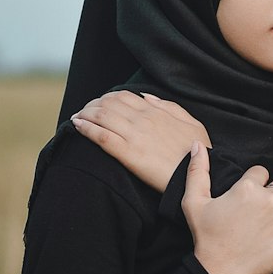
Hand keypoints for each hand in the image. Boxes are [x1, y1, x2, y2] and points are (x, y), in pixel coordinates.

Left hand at [70, 91, 212, 192]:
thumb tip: (146, 97)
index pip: (124, 96)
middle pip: (109, 104)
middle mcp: (143, 120)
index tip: (99, 103)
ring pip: (101, 116)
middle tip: (84, 110)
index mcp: (156, 112)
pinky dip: (85, 128)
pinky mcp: (128, 154)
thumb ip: (168, 107)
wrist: (195, 177)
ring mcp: (134, 136)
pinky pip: (102, 136)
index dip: (107, 98)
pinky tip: (76, 126)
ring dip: (85, 113)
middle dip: (92, 104)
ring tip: (76, 117)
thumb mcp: (192, 123)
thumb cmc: (196, 153)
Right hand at [182, 143, 272, 273]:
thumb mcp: (194, 202)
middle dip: (270, 195)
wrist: (219, 272)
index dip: (253, 184)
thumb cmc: (206, 237)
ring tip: (271, 222)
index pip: (261, 172)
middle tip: (257, 214)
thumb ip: (197, 171)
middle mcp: (269, 199)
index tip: (246, 199)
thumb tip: (198, 144)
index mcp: (247, 187)